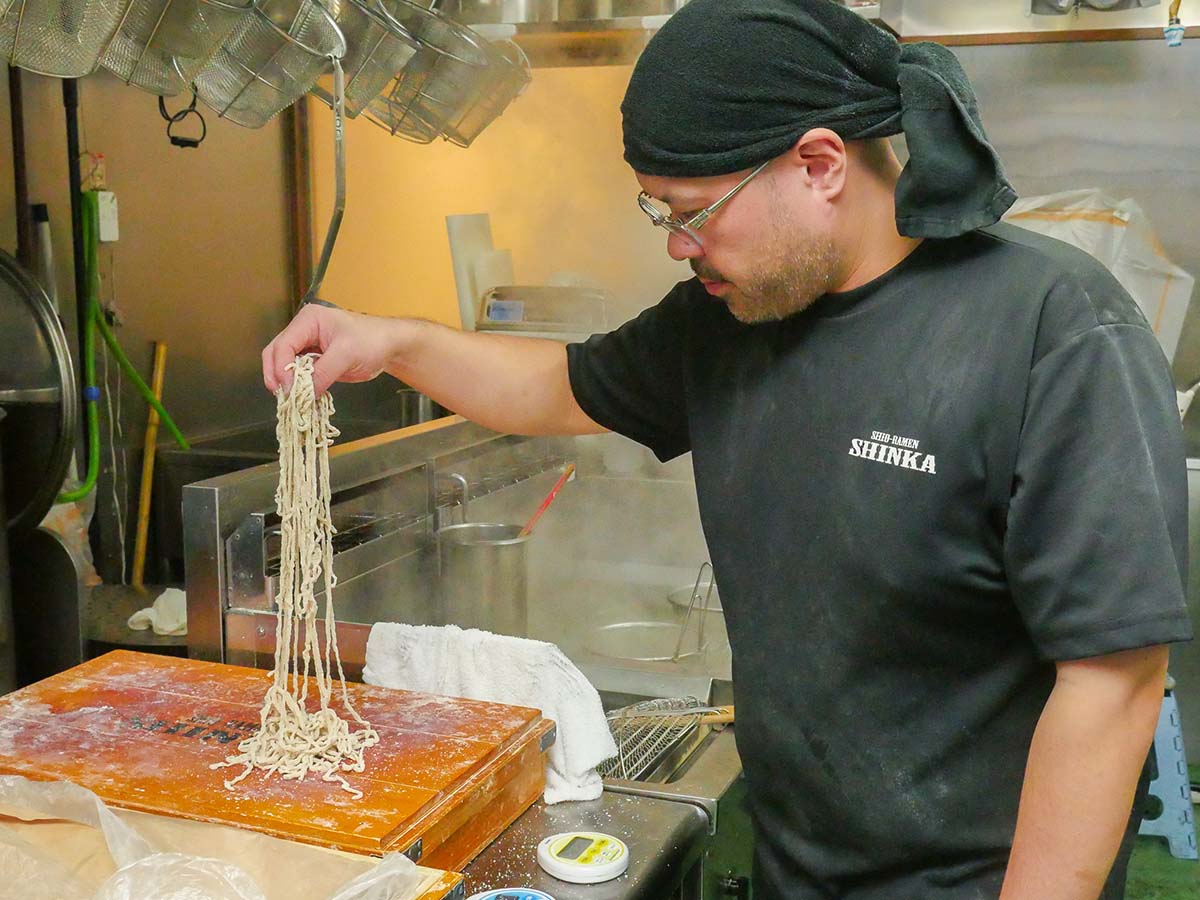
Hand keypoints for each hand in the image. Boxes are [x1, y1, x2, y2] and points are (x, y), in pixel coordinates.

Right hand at [262, 305, 398, 395]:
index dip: (281, 368)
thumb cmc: (372, 341)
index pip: (283, 344)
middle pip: (276, 353)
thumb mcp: (347, 354)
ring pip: (284, 365)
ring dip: (285, 382)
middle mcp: (303, 331)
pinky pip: (298, 374)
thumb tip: (304, 393)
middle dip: (277, 375)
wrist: (389, 346)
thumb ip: (324, 372)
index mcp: (308, 320)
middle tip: (284, 397)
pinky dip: (298, 386)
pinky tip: (302, 398)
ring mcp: (307, 346)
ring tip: (291, 400)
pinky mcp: (314, 360)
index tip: (288, 389)